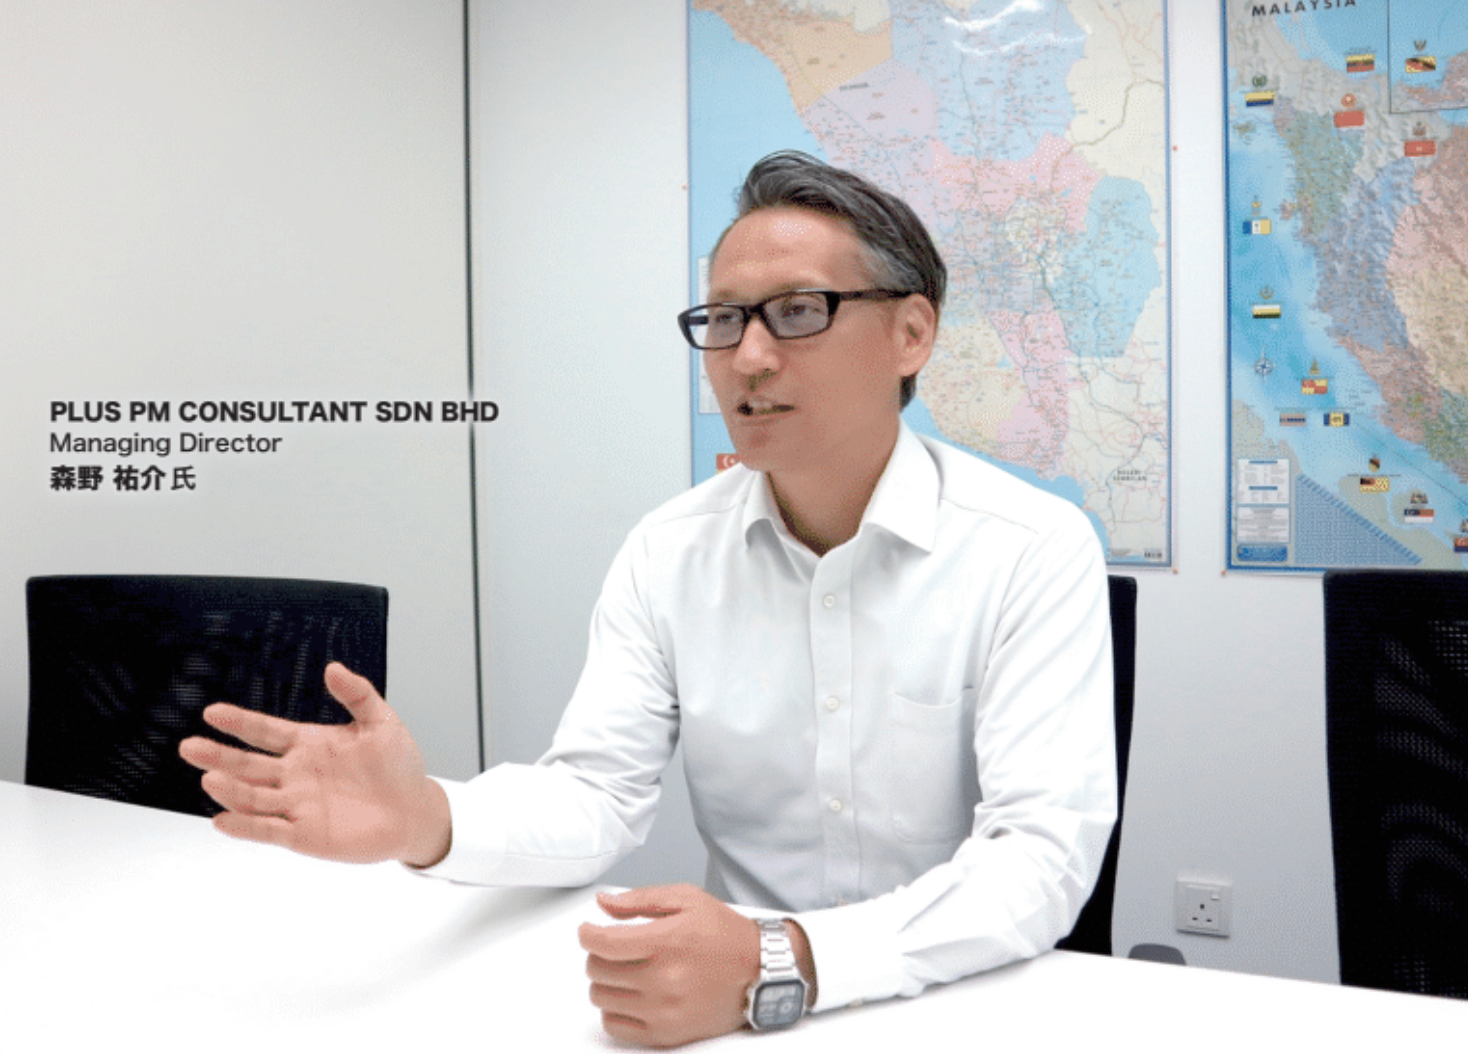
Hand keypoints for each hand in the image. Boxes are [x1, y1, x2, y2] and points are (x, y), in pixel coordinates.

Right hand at [177, 662, 450, 866]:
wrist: (416, 811)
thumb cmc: (399, 766)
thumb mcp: (381, 722)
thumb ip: (358, 694)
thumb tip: (333, 667)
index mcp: (308, 744)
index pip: (265, 731)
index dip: (239, 722)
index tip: (212, 712)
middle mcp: (294, 775)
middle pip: (248, 765)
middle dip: (219, 756)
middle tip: (189, 746)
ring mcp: (296, 806)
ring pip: (253, 797)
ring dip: (230, 790)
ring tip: (208, 779)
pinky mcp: (304, 835)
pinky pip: (269, 830)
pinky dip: (245, 826)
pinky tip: (222, 820)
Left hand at [579, 884, 759, 1047]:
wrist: (760, 971)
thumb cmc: (726, 934)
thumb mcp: (687, 899)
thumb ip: (640, 899)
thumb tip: (603, 903)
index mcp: (667, 941)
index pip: (602, 943)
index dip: (587, 934)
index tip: (588, 931)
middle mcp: (663, 979)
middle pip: (596, 970)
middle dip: (598, 954)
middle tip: (614, 948)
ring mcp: (663, 1010)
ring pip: (601, 997)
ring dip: (606, 981)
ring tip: (625, 970)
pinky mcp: (665, 1033)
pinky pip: (614, 1026)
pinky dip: (614, 1009)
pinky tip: (630, 995)